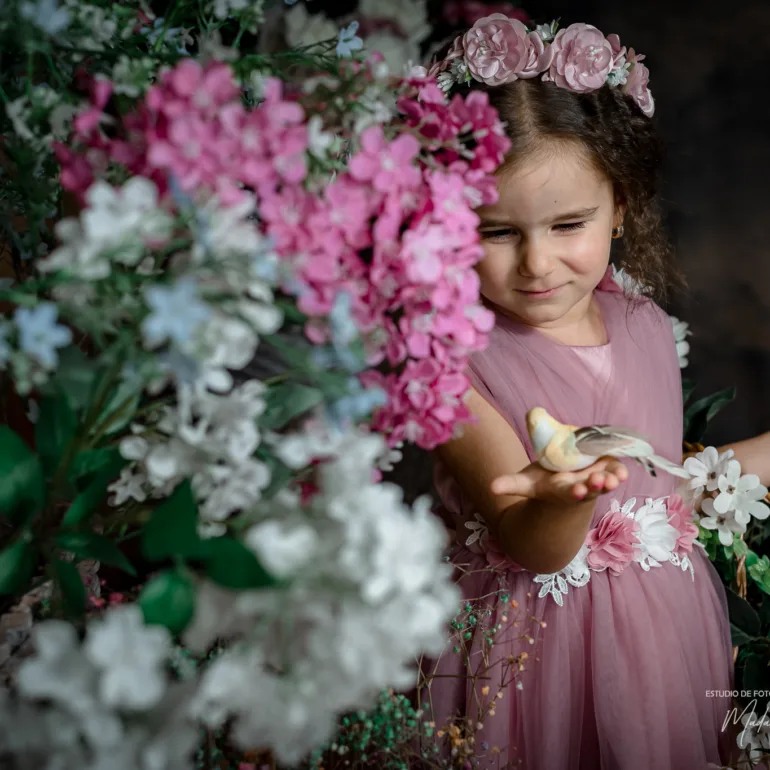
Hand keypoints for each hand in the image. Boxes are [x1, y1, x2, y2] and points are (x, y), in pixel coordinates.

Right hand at [490, 457, 628, 506]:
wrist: (567, 483)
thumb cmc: (545, 482)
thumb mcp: (527, 484)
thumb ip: (511, 485)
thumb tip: (492, 487)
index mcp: (563, 491)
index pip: (569, 493)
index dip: (574, 492)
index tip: (576, 491)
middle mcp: (583, 487)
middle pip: (592, 489)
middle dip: (596, 486)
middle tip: (599, 481)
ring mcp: (597, 479)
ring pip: (608, 481)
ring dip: (613, 479)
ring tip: (617, 476)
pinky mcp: (607, 469)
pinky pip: (616, 469)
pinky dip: (621, 468)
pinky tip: (624, 468)